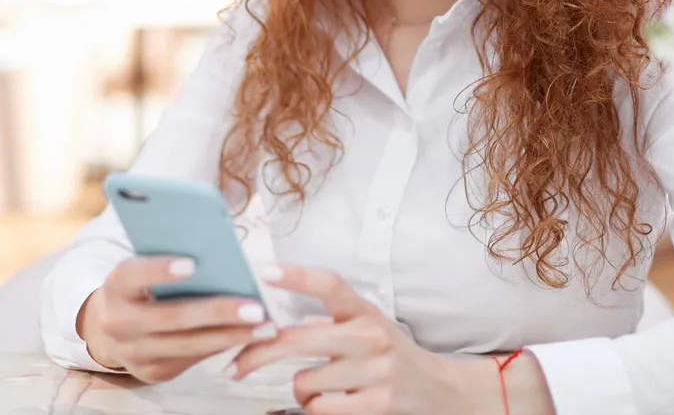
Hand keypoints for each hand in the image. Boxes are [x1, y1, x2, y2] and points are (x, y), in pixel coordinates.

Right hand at [77, 256, 276, 383]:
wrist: (110, 327)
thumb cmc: (142, 285)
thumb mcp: (144, 266)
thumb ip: (171, 258)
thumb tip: (220, 251)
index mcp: (115, 285)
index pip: (134, 274)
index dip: (160, 269)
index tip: (193, 263)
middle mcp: (118, 322)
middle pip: (172, 317)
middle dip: (218, 313)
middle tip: (256, 308)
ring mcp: (133, 352)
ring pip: (188, 344)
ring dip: (231, 336)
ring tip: (266, 327)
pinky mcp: (151, 371)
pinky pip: (192, 359)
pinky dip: (223, 346)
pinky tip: (250, 337)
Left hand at [228, 264, 510, 413]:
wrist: (440, 392)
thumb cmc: (391, 359)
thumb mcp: (368, 328)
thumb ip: (332, 322)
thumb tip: (280, 318)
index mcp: (365, 312)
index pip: (329, 284)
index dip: (296, 275)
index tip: (264, 272)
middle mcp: (371, 336)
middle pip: (298, 337)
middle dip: (256, 353)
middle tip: (233, 366)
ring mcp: (377, 370)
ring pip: (303, 380)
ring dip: (300, 391)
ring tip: (317, 391)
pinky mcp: (378, 403)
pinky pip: (319, 409)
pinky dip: (314, 410)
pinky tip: (330, 406)